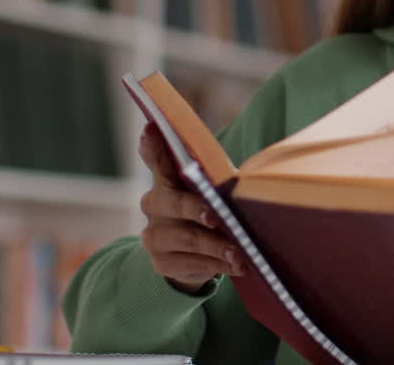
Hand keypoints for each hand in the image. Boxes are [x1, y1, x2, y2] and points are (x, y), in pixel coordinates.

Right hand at [137, 123, 244, 292]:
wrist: (190, 255)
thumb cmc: (207, 211)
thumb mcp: (209, 192)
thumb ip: (212, 180)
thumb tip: (238, 178)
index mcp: (167, 180)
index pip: (157, 159)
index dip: (153, 145)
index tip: (152, 128)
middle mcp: (154, 204)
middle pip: (174, 203)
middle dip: (197, 209)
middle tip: (217, 216)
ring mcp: (154, 235)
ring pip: (187, 239)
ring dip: (217, 246)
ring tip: (241, 253)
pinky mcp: (161, 262)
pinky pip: (192, 263)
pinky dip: (217, 265)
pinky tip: (235, 266)